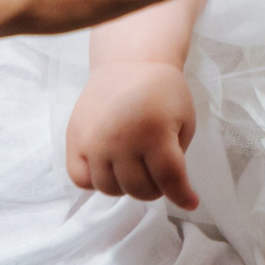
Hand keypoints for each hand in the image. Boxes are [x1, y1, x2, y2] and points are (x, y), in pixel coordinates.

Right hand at [65, 62, 199, 209]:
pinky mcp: (75, 139)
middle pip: (139, 189)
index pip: (169, 179)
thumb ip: (177, 156)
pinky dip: (96, 181)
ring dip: (127, 187)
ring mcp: (94, 141)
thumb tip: (168, 188)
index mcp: (153, 131)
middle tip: (160, 175)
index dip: (182, 196)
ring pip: (110, 189)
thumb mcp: (184, 119)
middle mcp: (120, 139)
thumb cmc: (163, 90)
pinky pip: (81, 179)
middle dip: (156, 189)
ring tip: (137, 169)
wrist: (129, 62)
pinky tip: (111, 167)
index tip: (190, 203)